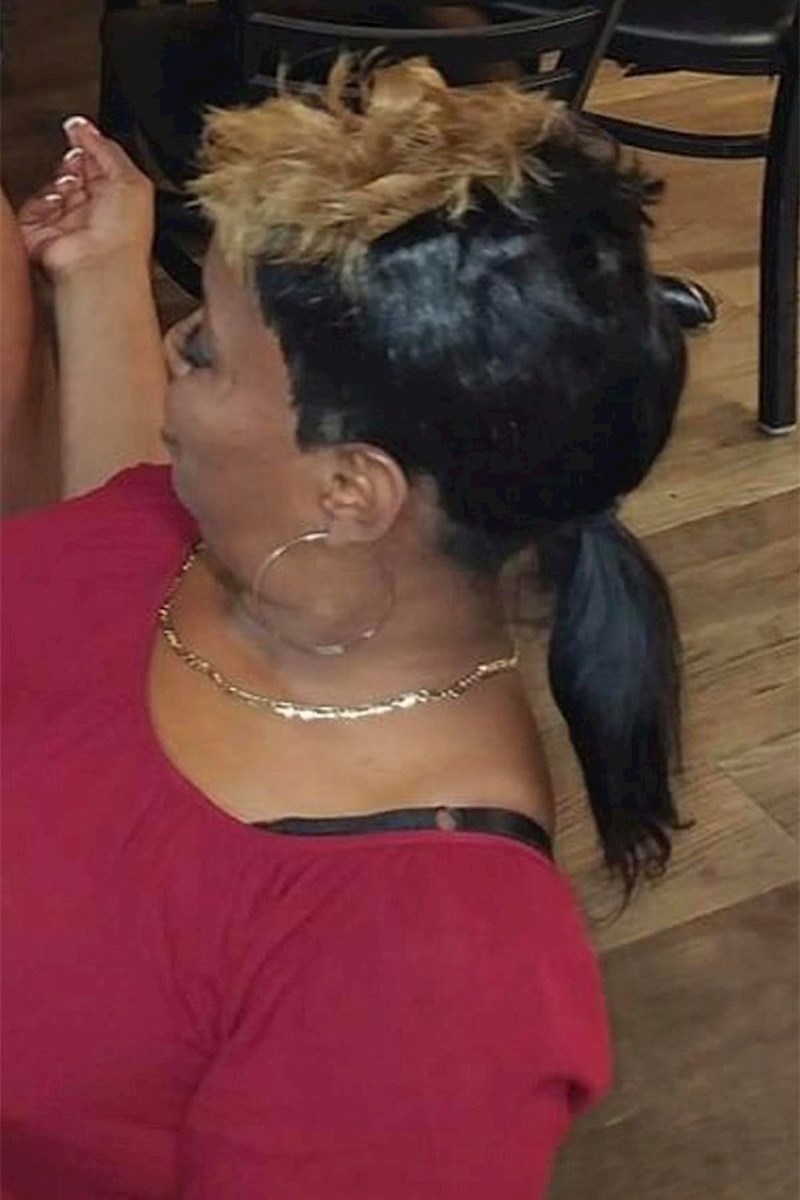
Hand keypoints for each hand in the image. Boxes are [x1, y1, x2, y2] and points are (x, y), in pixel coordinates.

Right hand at [17, 117, 154, 279]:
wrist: (99, 264)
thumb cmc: (124, 235)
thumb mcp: (130, 178)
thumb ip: (106, 148)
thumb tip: (85, 127)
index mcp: (118, 201)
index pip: (98, 164)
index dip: (89, 145)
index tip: (80, 130)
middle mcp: (92, 213)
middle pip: (72, 172)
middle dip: (73, 162)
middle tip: (78, 166)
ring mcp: (65, 224)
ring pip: (51, 185)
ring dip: (60, 181)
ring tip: (72, 189)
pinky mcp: (40, 233)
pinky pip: (31, 205)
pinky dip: (43, 200)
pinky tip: (57, 204)